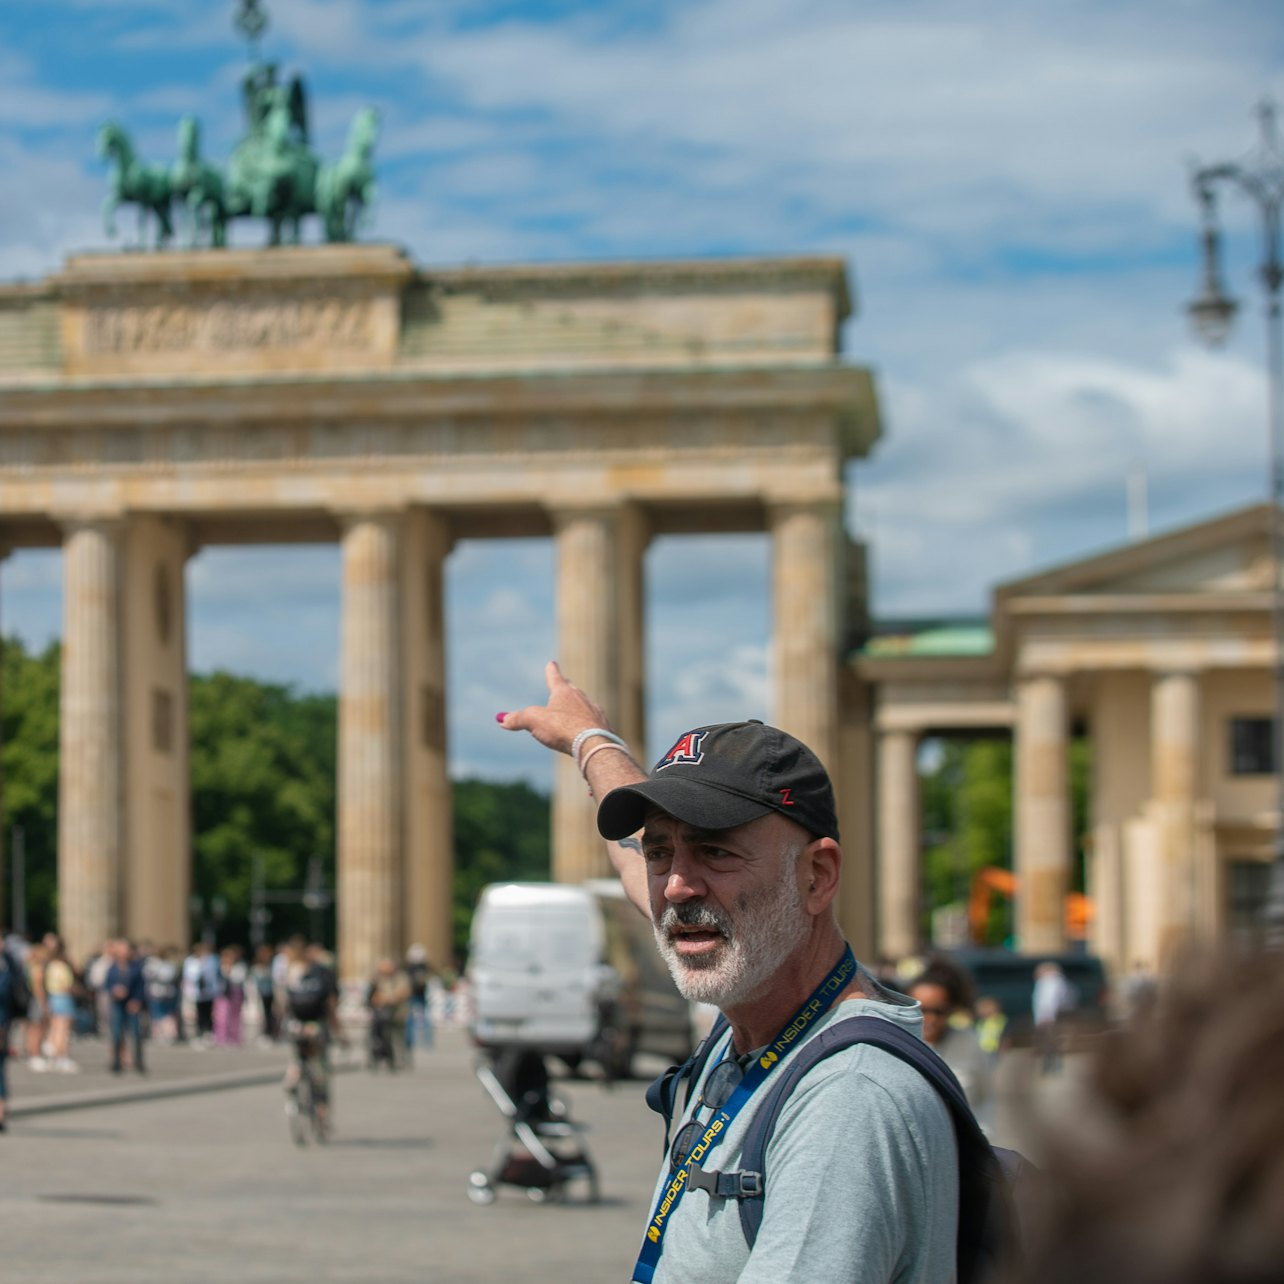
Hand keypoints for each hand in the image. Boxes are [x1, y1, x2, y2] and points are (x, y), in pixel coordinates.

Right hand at [497, 660, 613, 756]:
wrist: (595, 745)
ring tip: (575, 708)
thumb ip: (518, 719)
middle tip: (565, 682)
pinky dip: (587, 723)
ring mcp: (594, 712)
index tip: (552, 663)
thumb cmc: (563, 729)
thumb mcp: (534, 722)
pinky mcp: (603, 727)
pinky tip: (587, 729)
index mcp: (564, 693)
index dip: (551, 670)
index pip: (555, 677)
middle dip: (566, 686)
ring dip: (579, 706)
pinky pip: (593, 722)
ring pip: (585, 705)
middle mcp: (581, 699)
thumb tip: (501, 719)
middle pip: (572, 690)